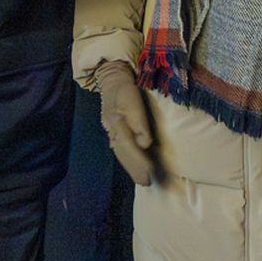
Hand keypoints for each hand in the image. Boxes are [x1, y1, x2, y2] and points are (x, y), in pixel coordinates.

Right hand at [95, 60, 154, 185]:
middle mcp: (113, 127)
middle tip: (146, 182)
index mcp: (117, 119)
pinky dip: (126, 160)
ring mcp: (111, 129)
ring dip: (131, 167)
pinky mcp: (113, 130)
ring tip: (142, 180)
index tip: (149, 172)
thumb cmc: (126, 87)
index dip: (138, 159)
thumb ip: (138, 120)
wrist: (112, 78)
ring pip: (120, 152)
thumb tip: (144, 143)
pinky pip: (119, 149)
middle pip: (124, 151)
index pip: (128, 143)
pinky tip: (132, 168)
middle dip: (135, 168)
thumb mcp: (132, 96)